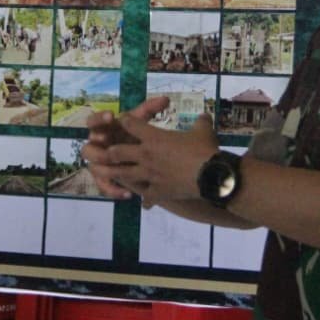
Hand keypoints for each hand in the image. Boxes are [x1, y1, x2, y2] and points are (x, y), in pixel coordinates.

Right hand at [81, 96, 170, 198]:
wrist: (138, 156)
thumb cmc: (134, 134)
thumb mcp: (141, 121)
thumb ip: (150, 110)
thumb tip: (166, 99)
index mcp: (102, 130)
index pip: (93, 122)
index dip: (99, 119)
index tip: (110, 115)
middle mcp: (97, 148)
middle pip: (87, 148)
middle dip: (97, 146)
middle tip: (105, 142)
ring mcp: (98, 165)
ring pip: (93, 169)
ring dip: (103, 169)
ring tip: (116, 169)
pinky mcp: (104, 180)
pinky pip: (105, 187)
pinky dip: (116, 190)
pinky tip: (129, 193)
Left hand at [103, 113, 220, 206]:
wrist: (211, 176)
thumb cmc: (204, 149)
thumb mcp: (204, 130)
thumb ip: (201, 121)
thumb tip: (205, 116)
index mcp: (154, 137)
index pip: (130, 124)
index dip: (125, 121)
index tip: (123, 120)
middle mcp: (146, 156)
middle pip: (118, 152)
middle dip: (111, 151)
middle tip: (109, 151)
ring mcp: (149, 175)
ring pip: (124, 175)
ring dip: (115, 174)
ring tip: (108, 175)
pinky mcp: (157, 191)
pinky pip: (146, 196)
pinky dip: (146, 200)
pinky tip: (145, 204)